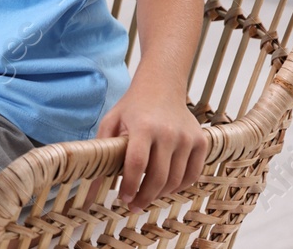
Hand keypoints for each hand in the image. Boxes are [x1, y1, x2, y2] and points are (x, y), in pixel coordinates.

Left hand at [98, 82, 207, 209]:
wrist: (161, 86)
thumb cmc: (132, 107)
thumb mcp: (111, 122)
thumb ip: (101, 151)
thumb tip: (90, 187)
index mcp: (143, 126)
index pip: (137, 163)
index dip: (129, 185)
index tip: (121, 198)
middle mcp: (168, 132)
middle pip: (158, 176)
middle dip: (144, 197)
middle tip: (132, 206)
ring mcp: (188, 138)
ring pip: (176, 180)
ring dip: (160, 195)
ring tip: (145, 198)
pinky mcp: (202, 142)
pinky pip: (192, 175)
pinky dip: (179, 187)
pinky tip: (164, 189)